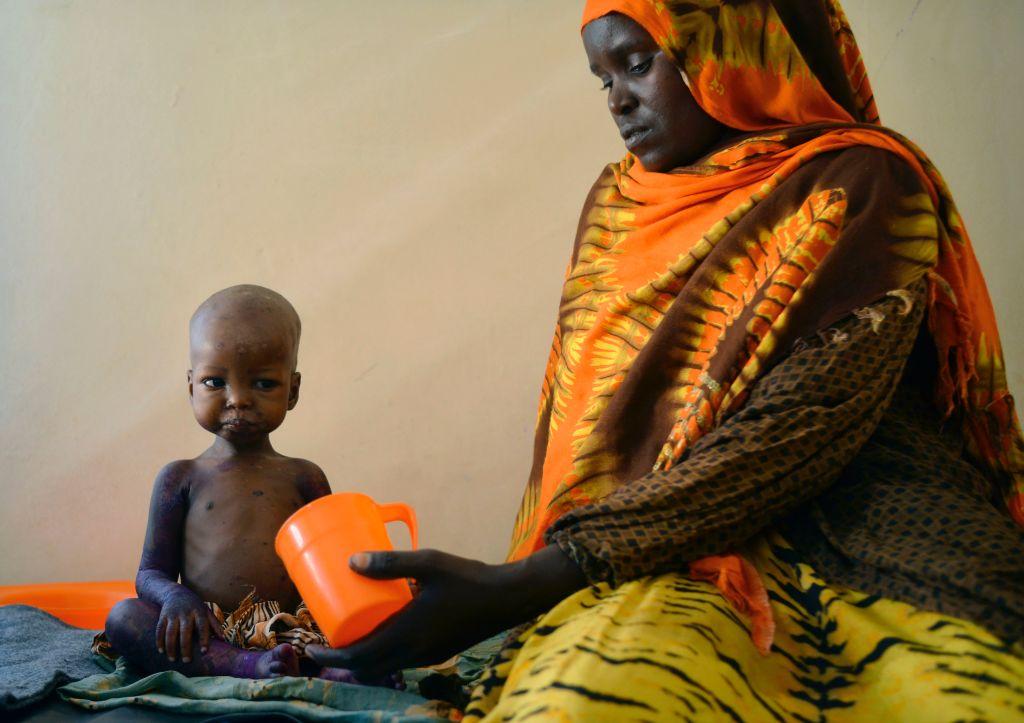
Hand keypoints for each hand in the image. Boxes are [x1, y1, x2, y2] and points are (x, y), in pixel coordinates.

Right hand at [155, 588, 223, 662]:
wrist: (176, 593)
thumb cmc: (195, 606)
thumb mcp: (206, 611)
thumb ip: (214, 624)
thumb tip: (223, 639)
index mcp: (199, 612)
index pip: (202, 626)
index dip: (203, 639)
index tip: (204, 652)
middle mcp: (186, 613)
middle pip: (185, 631)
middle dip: (185, 647)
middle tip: (187, 661)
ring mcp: (173, 614)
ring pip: (170, 632)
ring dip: (170, 647)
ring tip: (172, 660)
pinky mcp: (163, 616)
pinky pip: (160, 630)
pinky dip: (159, 641)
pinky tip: (161, 651)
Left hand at [306, 545, 586, 679]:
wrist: (507, 598)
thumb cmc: (468, 578)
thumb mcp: (429, 562)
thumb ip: (391, 561)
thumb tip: (351, 560)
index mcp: (409, 635)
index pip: (359, 658)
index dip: (331, 657)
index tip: (312, 647)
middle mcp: (416, 652)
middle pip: (367, 668)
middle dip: (341, 661)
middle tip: (324, 642)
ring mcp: (428, 655)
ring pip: (384, 666)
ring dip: (362, 659)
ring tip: (349, 636)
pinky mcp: (437, 651)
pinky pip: (401, 659)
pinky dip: (382, 654)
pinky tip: (382, 631)